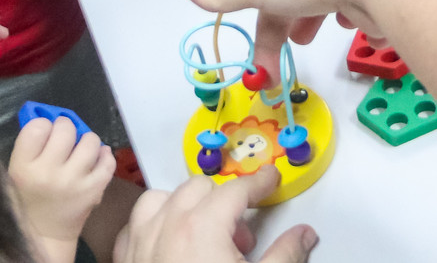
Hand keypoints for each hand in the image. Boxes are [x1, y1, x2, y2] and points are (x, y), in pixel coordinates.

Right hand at [9, 113, 115, 254]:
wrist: (44, 235)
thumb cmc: (28, 198)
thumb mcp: (16, 172)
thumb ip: (31, 145)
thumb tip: (49, 115)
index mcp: (23, 168)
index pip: (38, 126)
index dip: (44, 126)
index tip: (46, 134)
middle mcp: (48, 173)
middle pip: (65, 129)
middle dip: (66, 129)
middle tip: (65, 139)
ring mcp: (73, 182)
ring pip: (90, 140)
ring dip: (86, 142)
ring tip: (79, 151)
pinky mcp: (93, 190)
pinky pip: (108, 160)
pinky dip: (103, 156)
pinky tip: (95, 160)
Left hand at [113, 169, 317, 262]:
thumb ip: (286, 256)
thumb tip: (302, 236)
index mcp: (202, 228)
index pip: (236, 189)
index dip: (259, 183)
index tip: (269, 181)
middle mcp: (166, 229)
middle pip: (198, 188)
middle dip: (223, 200)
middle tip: (241, 233)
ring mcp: (140, 246)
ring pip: (159, 200)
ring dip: (183, 207)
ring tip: (202, 232)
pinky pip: (134, 228)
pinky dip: (152, 227)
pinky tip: (168, 246)